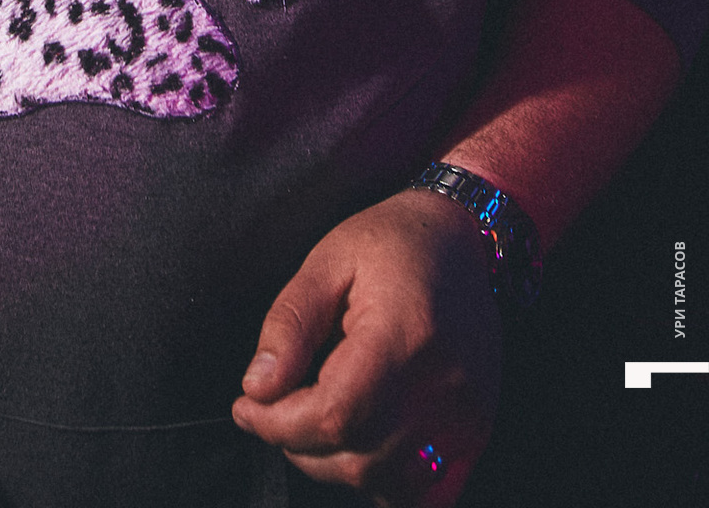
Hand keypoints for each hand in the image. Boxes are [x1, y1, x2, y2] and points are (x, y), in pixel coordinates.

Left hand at [231, 190, 501, 505]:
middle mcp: (445, 386)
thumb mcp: (327, 260)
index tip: (246, 405)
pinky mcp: (475, 432)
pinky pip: (426, 494)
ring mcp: (467, 417)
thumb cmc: (391, 242)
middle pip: (357, 458)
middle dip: (297, 443)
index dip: (278, 423)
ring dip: (335, 465)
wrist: (463, 240)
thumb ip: (290, 324)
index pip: (335, 414)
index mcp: (405, 334)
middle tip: (274, 406)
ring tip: (314, 416)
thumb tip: (258, 388)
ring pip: (387, 484)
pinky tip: (360, 442)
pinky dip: (384, 482)